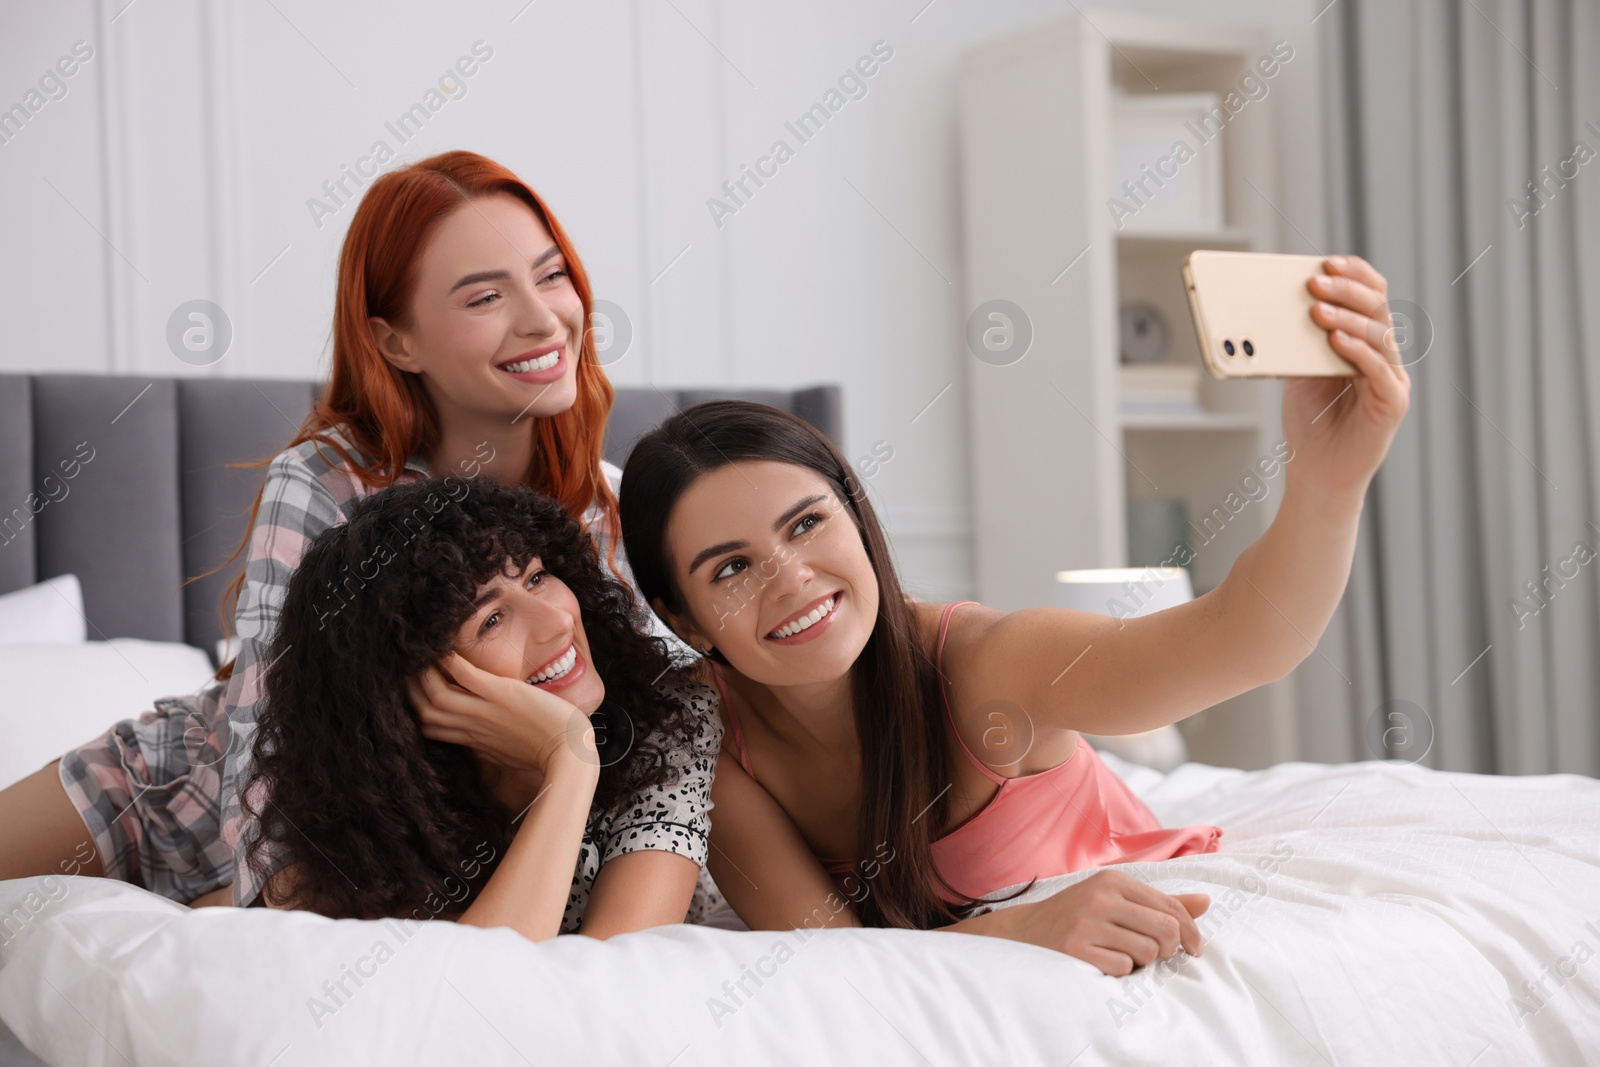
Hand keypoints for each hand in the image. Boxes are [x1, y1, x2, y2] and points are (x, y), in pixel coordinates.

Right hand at [406, 652, 597, 776]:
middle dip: (410, 690)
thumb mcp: (507, 752)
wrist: (570, 752)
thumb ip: (489, 743)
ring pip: (436, 695)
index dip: (417, 709)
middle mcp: (473, 726)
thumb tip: (481, 740)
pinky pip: (465, 676)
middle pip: (425, 711)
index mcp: (474, 741)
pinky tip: (442, 648)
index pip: (431, 728)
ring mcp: (486, 710)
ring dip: (424, 673)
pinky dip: (449, 661)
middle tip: (406, 667)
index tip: (414, 691)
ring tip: (420, 653)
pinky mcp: (502, 694)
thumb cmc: (546, 752)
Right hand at [998, 870, 1208, 975]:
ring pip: (1147, 952)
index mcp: (1114, 880)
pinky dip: (1119, 970)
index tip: (1195, 948)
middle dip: (1170, 948)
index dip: (1191, 931)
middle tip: (1159, 955)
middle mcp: (1101, 897)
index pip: (1170, 906)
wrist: (1024, 931)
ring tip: (1122, 954)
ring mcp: (1087, 923)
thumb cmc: (1078, 915)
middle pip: (1165, 930)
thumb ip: (1159, 902)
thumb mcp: (1114, 898)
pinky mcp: (1076, 949)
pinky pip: (1122, 968)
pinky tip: (1102, 961)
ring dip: (1142, 961)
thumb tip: (1207, 902)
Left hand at [1285, 255, 1411, 503]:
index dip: (1354, 277)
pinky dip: (1358, 352)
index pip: (1370, 297)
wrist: (1317, 474)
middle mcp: (1384, 356)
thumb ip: (1298, 343)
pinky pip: (1379, 371)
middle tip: (1317, 281)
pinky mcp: (1393, 404)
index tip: (1327, 262)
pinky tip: (1336, 342)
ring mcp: (1392, 379)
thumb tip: (1278, 307)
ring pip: (1379, 336)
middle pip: (1377, 310)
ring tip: (1317, 311)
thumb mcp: (1299, 373)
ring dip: (1347, 319)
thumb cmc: (1311, 423)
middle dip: (1347, 291)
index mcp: (1365, 343)